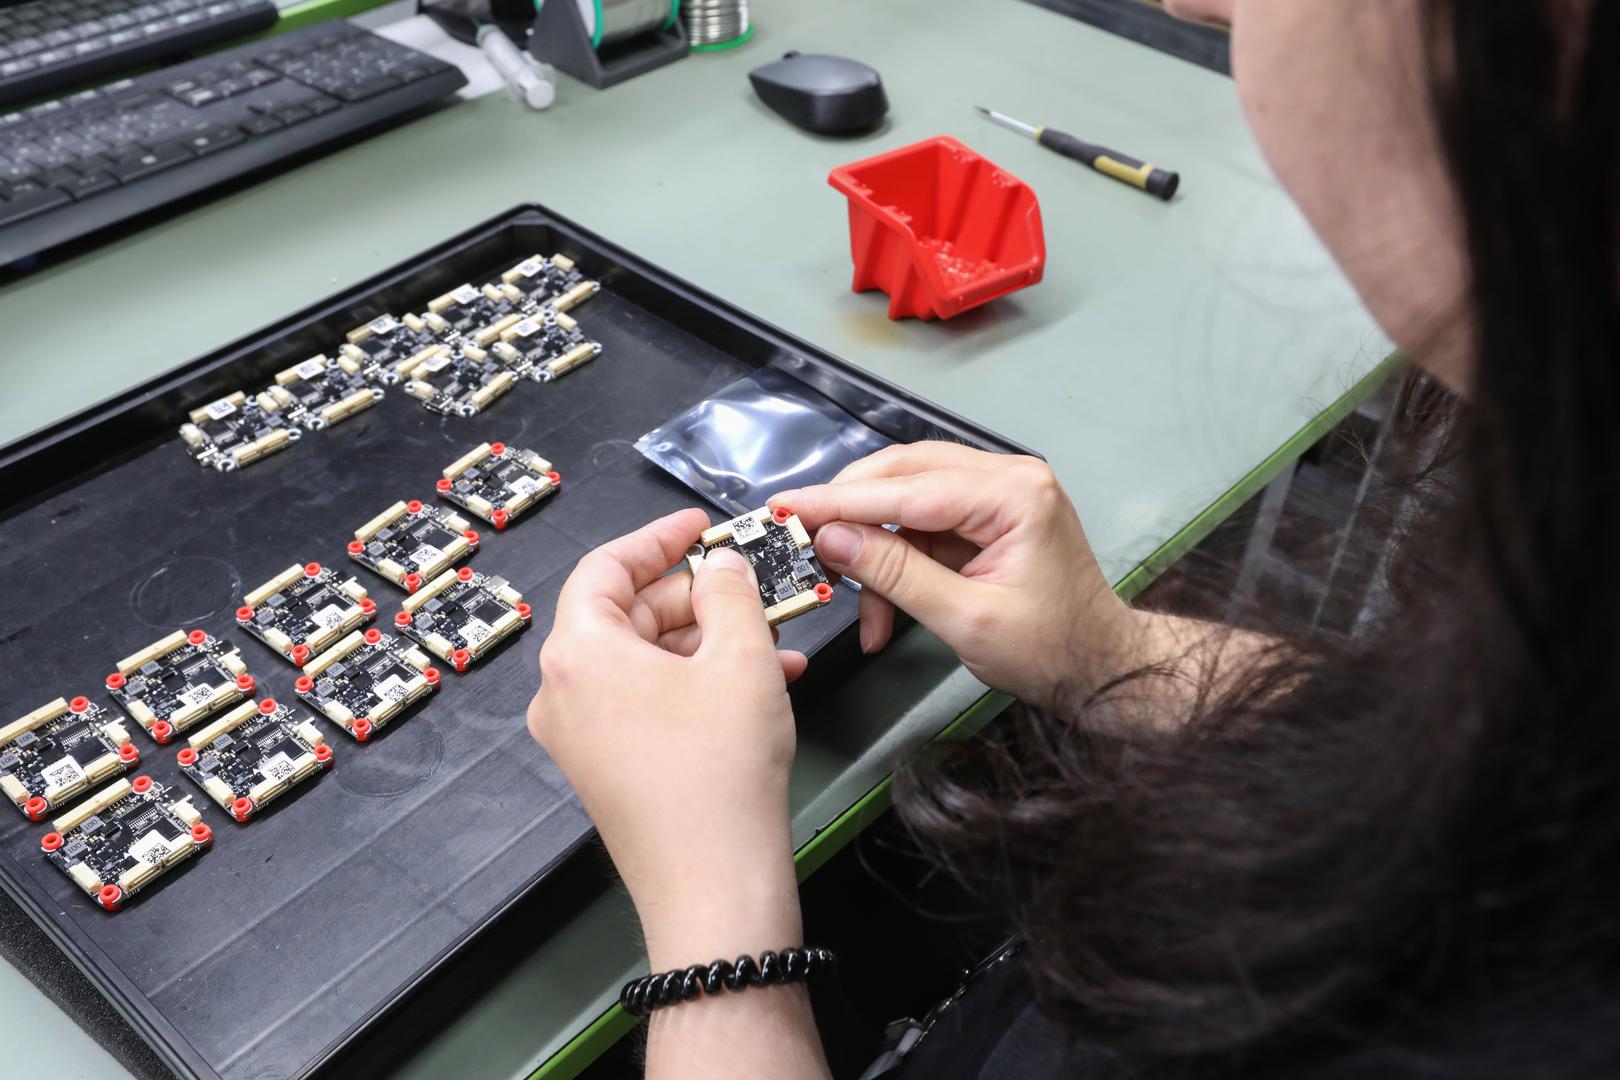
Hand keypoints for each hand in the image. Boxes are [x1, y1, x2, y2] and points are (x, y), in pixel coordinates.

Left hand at [526, 509, 806, 968]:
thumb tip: (722, 567)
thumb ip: (731, 592)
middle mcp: (564, 692)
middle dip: (697, 594)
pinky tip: (762, 681)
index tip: (700, 525)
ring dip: (709, 640)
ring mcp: (582, 736)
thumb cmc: (718, 776)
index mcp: (578, 653)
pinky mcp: (608, 768)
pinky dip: (698, 682)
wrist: (714, 887)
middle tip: (751, 581)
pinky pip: (649, 701)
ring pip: (645, 660)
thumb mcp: (741, 659)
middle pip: (627, 613)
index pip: (607, 567)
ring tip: (775, 635)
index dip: (659, 537)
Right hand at [771, 443, 1132, 713]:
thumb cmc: (1053, 650)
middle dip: (849, 513)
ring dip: (872, 548)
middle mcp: (1007, 479)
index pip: (908, 488)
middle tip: (802, 539)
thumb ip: (895, 573)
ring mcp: (996, 494)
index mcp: (1014, 494)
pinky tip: (881, 605)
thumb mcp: (965, 619)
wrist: (1100, 669)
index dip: (840, 501)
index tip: (788, 508)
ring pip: (905, 498)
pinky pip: (920, 524)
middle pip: (902, 475)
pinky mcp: (984, 517)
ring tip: (855, 602)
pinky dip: (893, 560)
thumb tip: (833, 539)